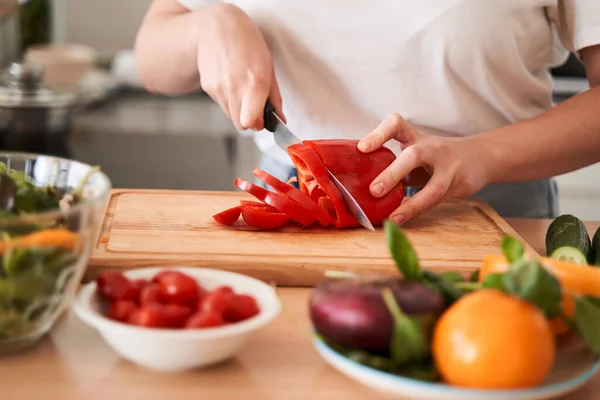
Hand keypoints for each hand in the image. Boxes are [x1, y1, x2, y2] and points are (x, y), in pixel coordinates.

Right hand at [196, 4, 284, 129]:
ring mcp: (218, 88)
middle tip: (254, 106)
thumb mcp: (269, 67)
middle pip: (241, 124)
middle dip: (249, 120)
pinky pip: (221, 104)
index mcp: (254, 82)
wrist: (217, 27)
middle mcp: (234, 87)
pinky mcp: (208, 87)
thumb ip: (274, 97)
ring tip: (242, 88)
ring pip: (231, 116)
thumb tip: (279, 119)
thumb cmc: (247, 44)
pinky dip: (228, 99)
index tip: (263, 118)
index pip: (251, 121)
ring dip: (239, 109)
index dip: (258, 124)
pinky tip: (230, 81)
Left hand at [357, 113, 489, 223]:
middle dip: (393, 173)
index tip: (362, 148)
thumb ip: (394, 163)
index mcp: (417, 137)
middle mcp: (433, 149)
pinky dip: (419, 212)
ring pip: (432, 187)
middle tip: (374, 190)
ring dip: (411, 204)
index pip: (397, 124)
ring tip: (392, 217)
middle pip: (414, 156)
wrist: (480, 156)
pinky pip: (437, 202)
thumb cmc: (437, 156)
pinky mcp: (459, 186)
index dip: (379, 134)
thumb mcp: (417, 151)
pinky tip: (403, 221)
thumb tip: (359, 182)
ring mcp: (448, 168)